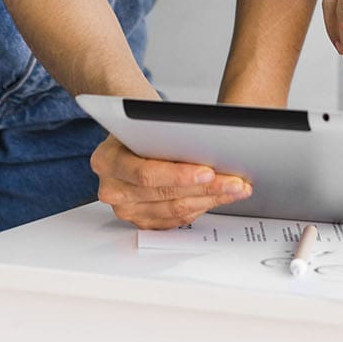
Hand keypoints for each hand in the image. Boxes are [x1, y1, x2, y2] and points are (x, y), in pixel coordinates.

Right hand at [91, 135, 252, 229]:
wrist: (131, 136)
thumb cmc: (141, 126)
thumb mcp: (147, 121)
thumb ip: (166, 134)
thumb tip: (205, 145)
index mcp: (106, 161)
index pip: (146, 174)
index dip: (180, 175)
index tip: (209, 171)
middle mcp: (112, 189)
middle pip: (166, 195)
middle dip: (206, 188)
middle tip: (235, 181)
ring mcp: (126, 209)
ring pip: (175, 210)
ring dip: (210, 199)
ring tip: (235, 188)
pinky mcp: (142, 220)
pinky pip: (176, 220)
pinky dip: (201, 207)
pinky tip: (220, 197)